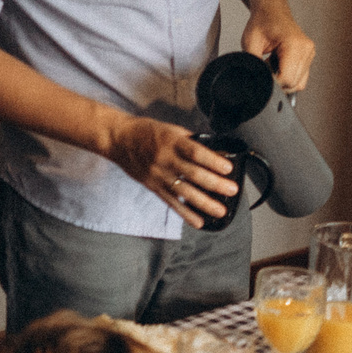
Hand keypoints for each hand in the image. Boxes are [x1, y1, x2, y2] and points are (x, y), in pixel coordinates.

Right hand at [107, 116, 238, 222]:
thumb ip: (192, 142)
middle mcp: (166, 159)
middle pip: (193, 174)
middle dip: (215, 184)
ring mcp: (159, 175)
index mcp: (172, 141)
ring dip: (204, 203)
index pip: (195, 152)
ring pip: (184, 192)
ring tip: (220, 211)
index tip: (228, 167)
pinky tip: (199, 222)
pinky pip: (172, 203)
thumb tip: (217, 153)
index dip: (213, 160)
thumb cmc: (147, 132)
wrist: (119, 140)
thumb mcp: (171, 130)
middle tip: (232, 190)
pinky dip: (186, 214)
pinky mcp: (154, 187)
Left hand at [240, 8, 315, 90]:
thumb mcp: (250, 42)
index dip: (272, 81)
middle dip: (277, 80)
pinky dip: (288, 76)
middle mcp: (306, 49)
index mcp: (294, 45)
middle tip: (266, 65)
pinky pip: (300, 78)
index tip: (263, 71)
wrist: (271, 9)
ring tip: (273, 63)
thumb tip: (255, 80)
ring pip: (298, 84)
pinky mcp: (309, 57)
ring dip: (283, 79)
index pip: (287, 79)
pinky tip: (279, 64)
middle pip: (293, 84)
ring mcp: (310, 53)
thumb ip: (253, 63)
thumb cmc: (262, 22)